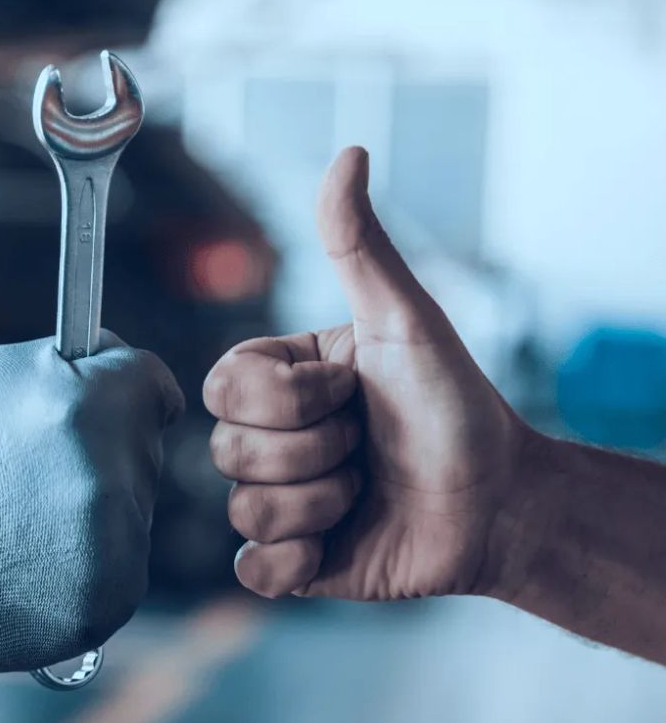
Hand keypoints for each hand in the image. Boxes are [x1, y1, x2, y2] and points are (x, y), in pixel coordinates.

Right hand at [0, 334, 183, 671]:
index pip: (158, 387)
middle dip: (107, 455)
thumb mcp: (2, 375)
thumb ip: (81, 364)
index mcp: (91, 405)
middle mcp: (111, 474)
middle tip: (39, 476)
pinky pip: (124, 566)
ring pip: (137, 512)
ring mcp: (115, 544)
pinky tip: (37, 564)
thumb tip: (136, 370)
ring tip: (30, 523)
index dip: (132, 396)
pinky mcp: (110, 599)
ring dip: (100, 513)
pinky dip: (92, 565)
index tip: (113, 411)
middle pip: (147, 451)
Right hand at [204, 147, 528, 599]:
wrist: (499, 501)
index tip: (351, 391)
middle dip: (315, 452)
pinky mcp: (294, 561)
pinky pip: (253, 569)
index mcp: (282, 381)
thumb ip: (360, 246)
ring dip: (322, 503)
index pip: (223, 386)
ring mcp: (279, 502)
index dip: (289, 399)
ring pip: (245, 509)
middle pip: (229, 450)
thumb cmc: (455, 403)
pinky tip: (337, 545)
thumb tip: (348, 152)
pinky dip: (296, 560)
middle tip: (366, 444)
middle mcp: (271, 438)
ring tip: (367, 490)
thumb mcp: (406, 320)